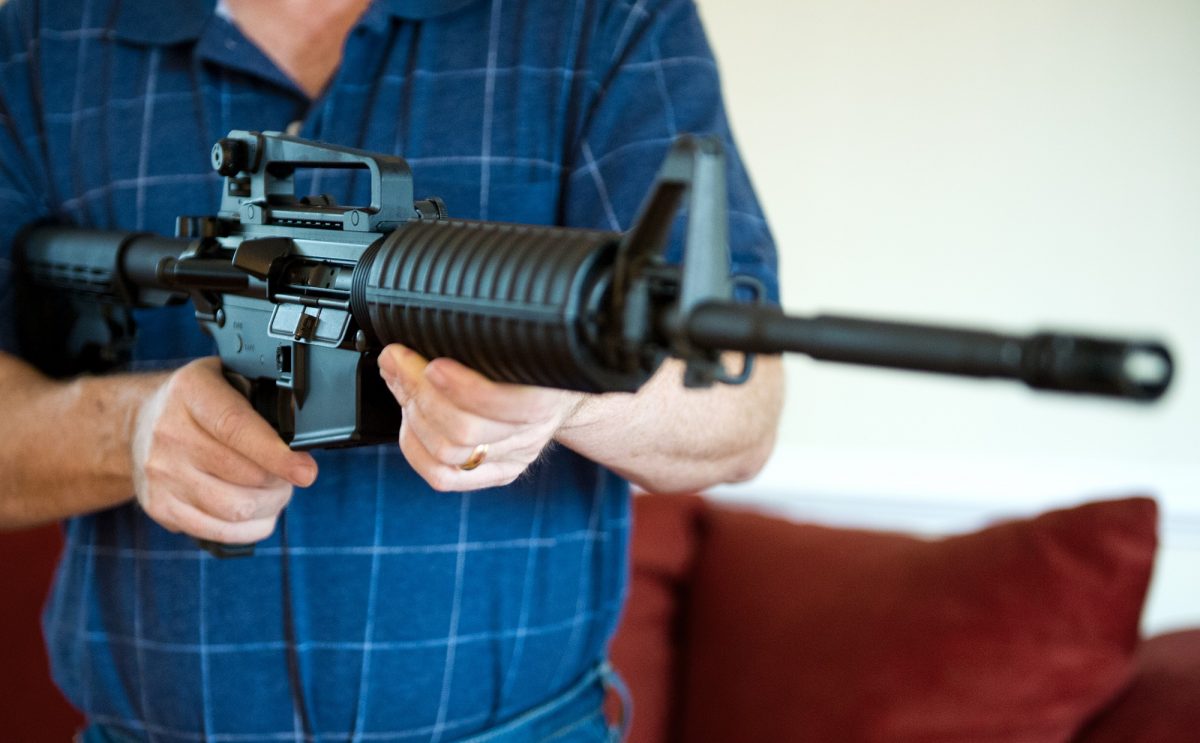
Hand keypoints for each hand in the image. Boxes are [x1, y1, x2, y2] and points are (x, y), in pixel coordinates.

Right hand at [131, 357, 317, 544]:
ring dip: (270, 506)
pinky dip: (250, 528)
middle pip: (244, 476)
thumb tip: (300, 437)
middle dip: (282, 481)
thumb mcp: (227, 379)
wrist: (138, 423)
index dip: (276, 454)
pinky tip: (258, 513)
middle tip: (293, 474)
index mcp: (191, 392)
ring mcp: (161, 474)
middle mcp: (169, 433)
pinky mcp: (159, 506)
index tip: (306, 472)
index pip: (237, 428)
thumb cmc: (199, 403)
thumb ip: (261, 400)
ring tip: (276, 492)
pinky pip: (218, 532)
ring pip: (234, 509)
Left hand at [378, 344, 583, 490]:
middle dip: (420, 393)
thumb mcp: (515, 339)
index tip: (432, 363)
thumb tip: (401, 353)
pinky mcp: (496, 473)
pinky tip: (409, 423)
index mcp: (548, 395)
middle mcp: (532, 433)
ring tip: (401, 385)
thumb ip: (471, 339)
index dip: (464, 388)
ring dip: (413, 416)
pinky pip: (445, 478)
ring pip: (449, 453)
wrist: (562, 390)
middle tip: (398, 363)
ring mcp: (513, 457)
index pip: (507, 406)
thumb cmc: (530, 356)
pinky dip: (416, 450)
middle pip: (465, 432)